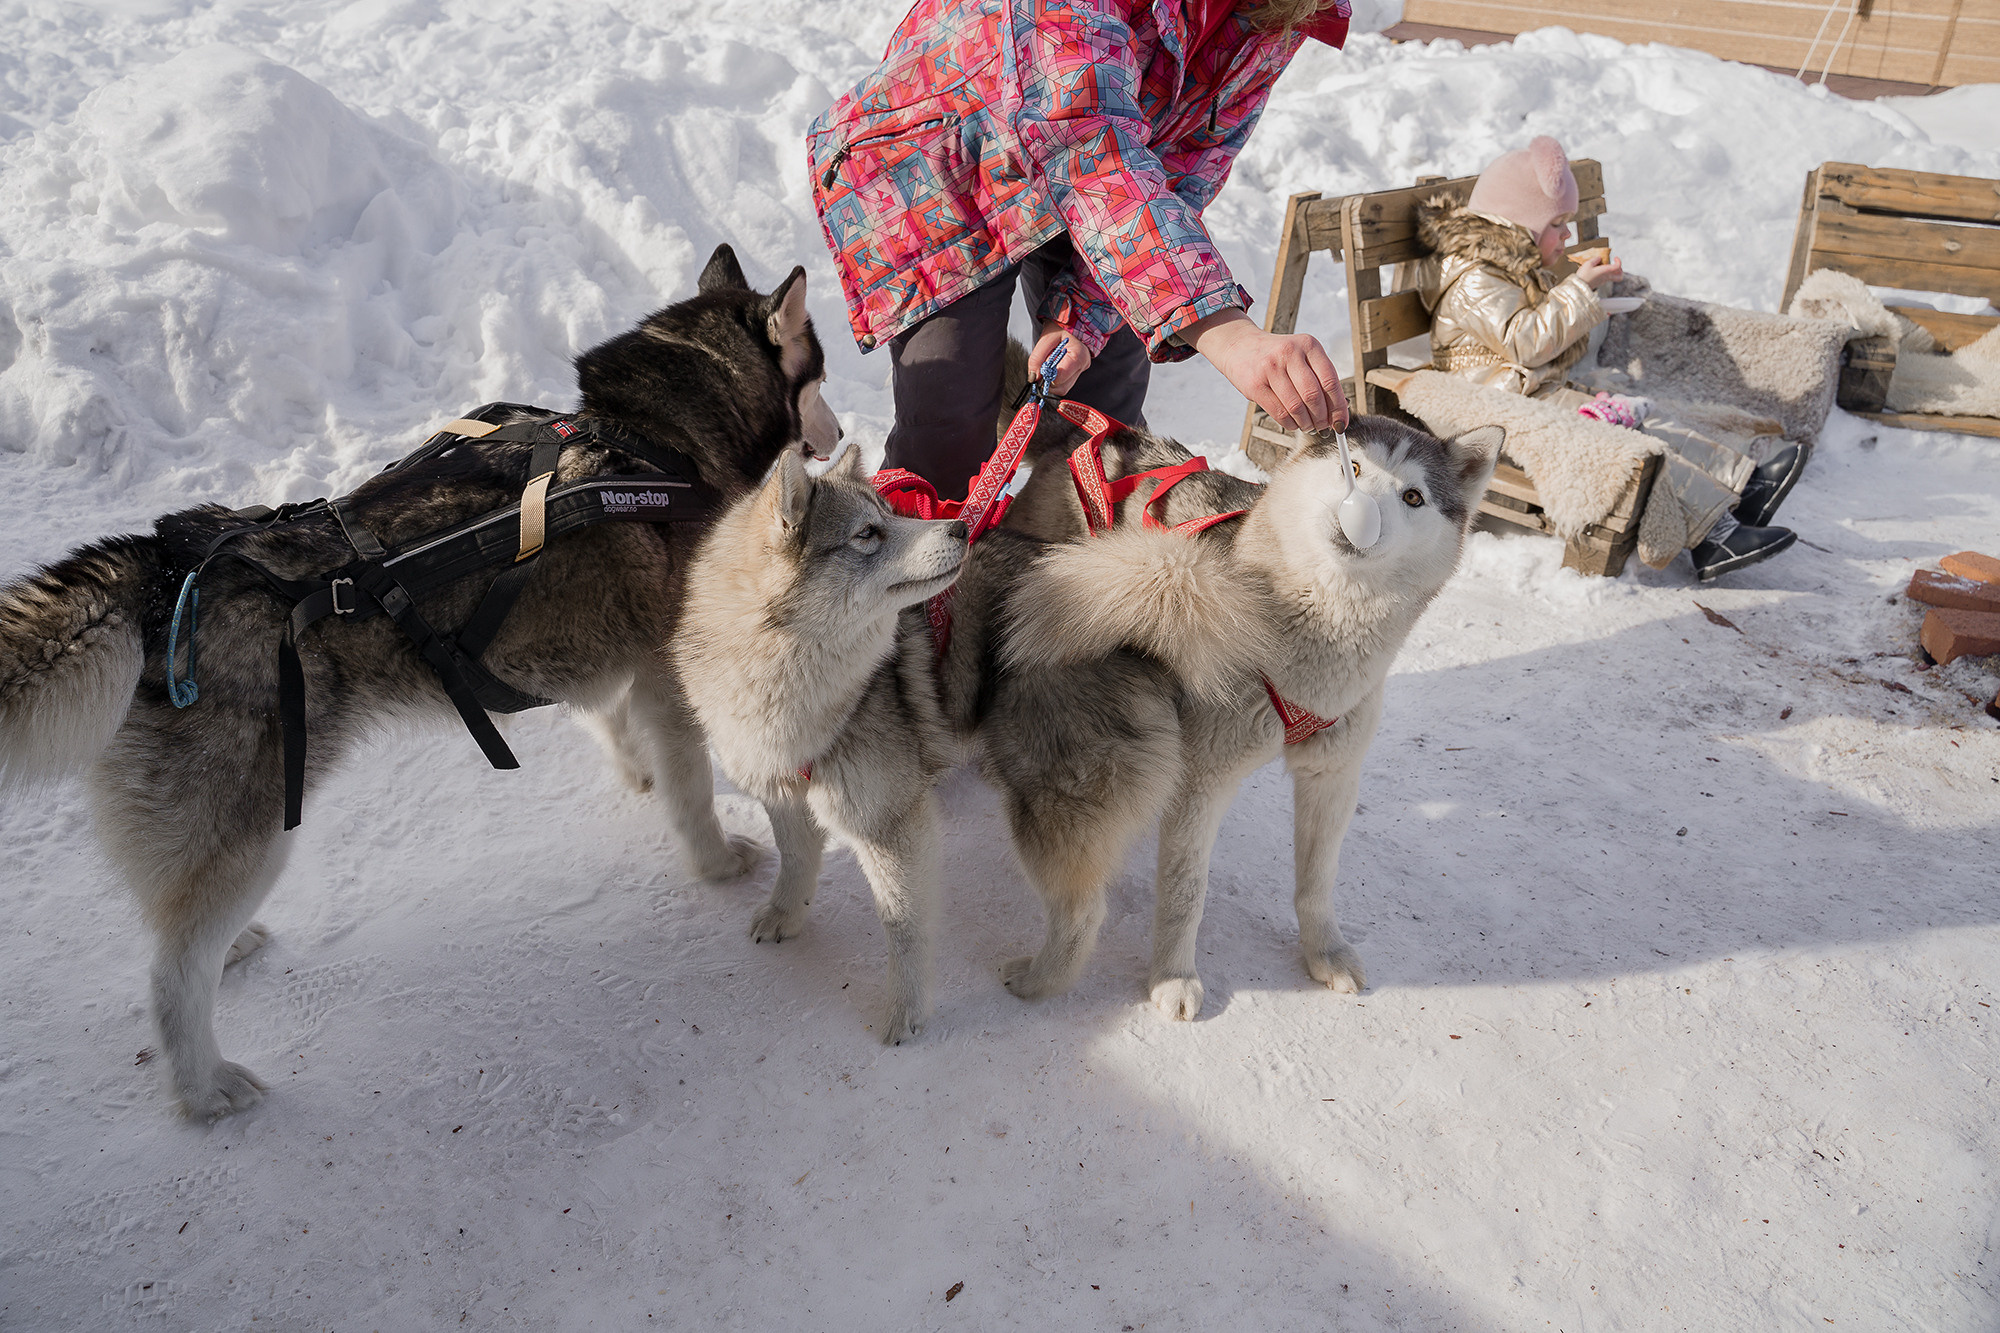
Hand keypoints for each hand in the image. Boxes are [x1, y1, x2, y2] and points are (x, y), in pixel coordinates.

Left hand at [1028, 324, 1090, 395]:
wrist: (1072, 321)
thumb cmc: (1061, 327)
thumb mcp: (1046, 338)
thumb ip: (1037, 358)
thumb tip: (1033, 377)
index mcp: (1078, 356)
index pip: (1059, 378)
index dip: (1046, 377)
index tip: (1039, 370)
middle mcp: (1082, 366)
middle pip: (1062, 387)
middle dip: (1048, 381)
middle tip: (1042, 367)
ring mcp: (1080, 370)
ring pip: (1063, 387)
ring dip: (1051, 380)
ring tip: (1048, 363)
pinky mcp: (1076, 372)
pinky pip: (1064, 383)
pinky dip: (1054, 378)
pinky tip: (1053, 365)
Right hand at [1186, 309, 1348, 431]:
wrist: (1241, 346)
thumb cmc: (1276, 355)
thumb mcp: (1301, 356)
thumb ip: (1319, 378)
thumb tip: (1337, 412)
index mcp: (1309, 345)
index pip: (1330, 381)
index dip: (1338, 407)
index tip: (1341, 422)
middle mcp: (1290, 353)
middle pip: (1313, 396)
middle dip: (1322, 418)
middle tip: (1324, 427)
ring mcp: (1271, 368)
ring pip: (1296, 407)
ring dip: (1306, 423)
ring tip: (1309, 427)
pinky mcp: (1255, 384)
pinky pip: (1279, 412)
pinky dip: (1290, 423)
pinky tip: (1294, 423)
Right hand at [1577, 256, 1623, 289]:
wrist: (1578, 287)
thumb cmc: (1583, 276)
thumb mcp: (1587, 264)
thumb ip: (1595, 260)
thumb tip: (1599, 258)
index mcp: (1605, 271)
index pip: (1618, 267)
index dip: (1618, 261)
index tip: (1614, 258)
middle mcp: (1606, 277)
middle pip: (1620, 276)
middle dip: (1620, 270)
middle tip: (1615, 265)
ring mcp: (1603, 281)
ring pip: (1614, 277)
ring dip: (1614, 271)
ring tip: (1607, 266)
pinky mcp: (1599, 283)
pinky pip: (1608, 278)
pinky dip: (1607, 274)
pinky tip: (1600, 270)